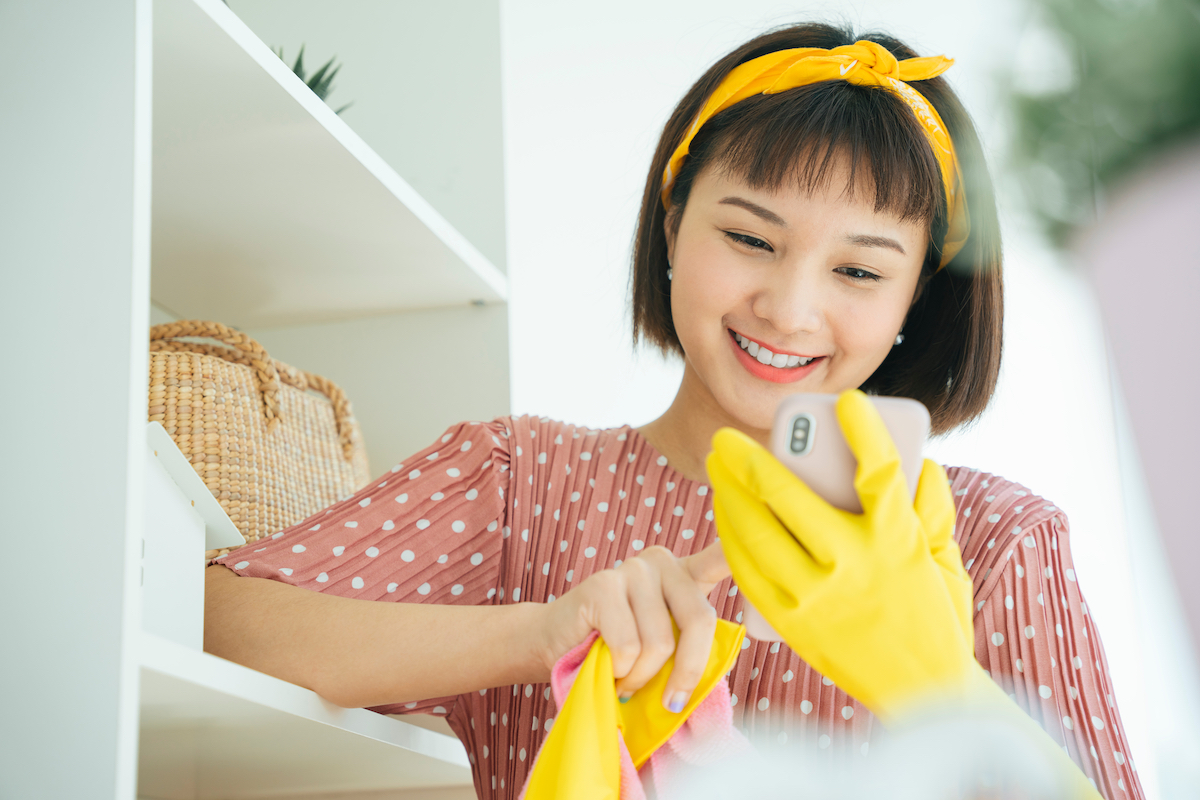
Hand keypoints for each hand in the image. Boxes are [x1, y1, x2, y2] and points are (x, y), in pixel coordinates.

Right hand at [535, 543, 729, 711]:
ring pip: (660, 641)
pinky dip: (618, 671)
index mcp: (684, 575)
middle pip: (700, 620)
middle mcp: (662, 562)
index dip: (747, 555)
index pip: (723, 557)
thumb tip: (732, 654)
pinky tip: (606, 664)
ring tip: (624, 678)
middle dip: (687, 671)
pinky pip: (628, 646)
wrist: (552, 645)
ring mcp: (632, 569)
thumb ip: (690, 642)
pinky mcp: (602, 584)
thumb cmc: (614, 651)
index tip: (769, 551)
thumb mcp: (660, 646)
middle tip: (669, 701)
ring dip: (641, 677)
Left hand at [707, 389, 975, 723]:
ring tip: (718, 470)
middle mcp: (853, 566)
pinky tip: (724, 516)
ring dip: (729, 495)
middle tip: (727, 438)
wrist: (920, 693)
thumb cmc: (936, 618)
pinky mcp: (791, 622)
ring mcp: (816, 596)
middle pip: (789, 498)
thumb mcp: (946, 559)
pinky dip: (730, 538)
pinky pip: (746, 571)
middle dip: (749, 459)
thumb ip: (934, 507)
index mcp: (899, 543)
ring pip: (757, 533)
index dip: (865, 430)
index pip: (880, 472)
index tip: (847, 401)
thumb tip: (918, 461)